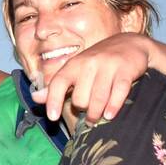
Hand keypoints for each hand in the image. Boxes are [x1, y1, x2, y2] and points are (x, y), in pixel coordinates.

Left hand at [31, 33, 150, 122]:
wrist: (131, 44)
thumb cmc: (98, 62)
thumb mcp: (76, 70)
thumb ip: (57, 86)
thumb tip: (34, 98)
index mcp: (74, 64)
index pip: (58, 83)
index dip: (53, 100)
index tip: (52, 117)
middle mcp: (89, 64)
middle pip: (80, 98)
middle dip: (82, 110)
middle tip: (87, 112)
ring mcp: (108, 67)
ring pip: (98, 98)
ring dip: (96, 114)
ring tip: (95, 120)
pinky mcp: (125, 71)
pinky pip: (118, 93)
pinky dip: (113, 107)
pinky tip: (110, 115)